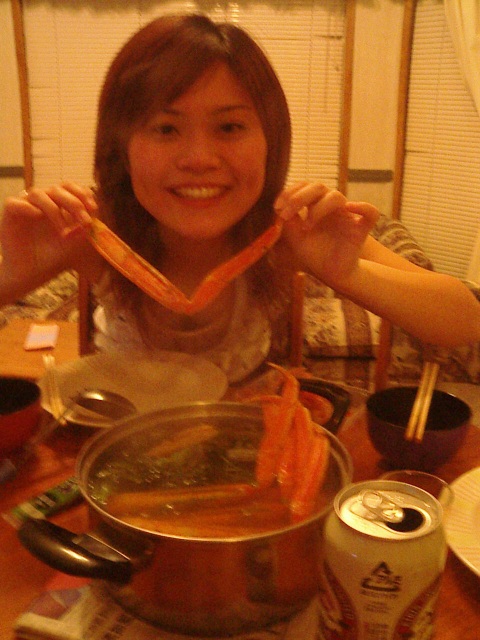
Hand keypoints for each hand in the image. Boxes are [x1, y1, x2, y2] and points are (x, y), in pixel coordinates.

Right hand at [0, 182, 96, 296]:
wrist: (33, 274)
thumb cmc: (53, 256)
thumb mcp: (73, 242)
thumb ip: (82, 229)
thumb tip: (90, 220)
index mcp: (57, 203)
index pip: (69, 188)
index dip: (81, 194)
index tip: (93, 208)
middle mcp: (41, 201)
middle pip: (57, 189)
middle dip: (74, 204)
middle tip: (85, 222)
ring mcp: (25, 206)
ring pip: (38, 194)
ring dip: (55, 211)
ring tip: (64, 233)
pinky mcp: (9, 215)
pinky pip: (15, 203)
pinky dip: (27, 207)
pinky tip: (38, 216)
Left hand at [274, 182, 378, 287]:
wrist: (332, 274)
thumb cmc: (315, 254)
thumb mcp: (296, 237)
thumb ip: (289, 221)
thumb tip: (280, 206)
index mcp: (316, 204)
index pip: (305, 187)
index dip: (290, 192)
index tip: (277, 207)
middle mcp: (332, 206)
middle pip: (318, 187)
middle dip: (299, 197)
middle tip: (286, 215)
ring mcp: (347, 215)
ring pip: (336, 196)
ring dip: (318, 208)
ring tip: (306, 227)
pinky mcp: (360, 228)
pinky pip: (370, 212)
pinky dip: (363, 207)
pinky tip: (350, 207)